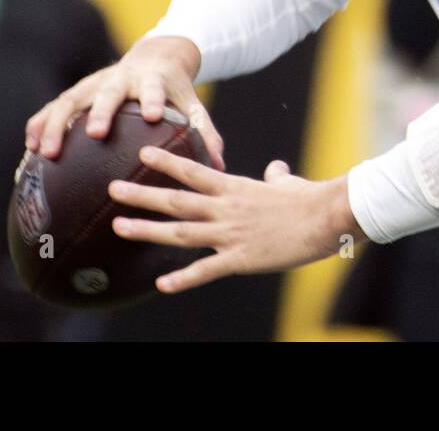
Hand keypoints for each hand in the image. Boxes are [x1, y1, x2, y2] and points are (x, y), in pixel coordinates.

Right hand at [24, 36, 224, 169]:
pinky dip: (40, 126)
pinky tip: (28, 153)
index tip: (152, 115)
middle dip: (101, 111)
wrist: (155, 55)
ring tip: (44, 152)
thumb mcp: (191, 103)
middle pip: (108, 92)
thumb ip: (204, 131)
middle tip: (97, 133)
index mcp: (152, 80)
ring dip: (56, 124)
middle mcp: (120, 78)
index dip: (152, 99)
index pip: (154, 88)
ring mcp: (94, 84)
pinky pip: (53, 109)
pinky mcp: (77, 92)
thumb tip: (221, 164)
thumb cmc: (174, 88)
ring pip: (70, 100)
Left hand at [107, 147, 366, 292]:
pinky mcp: (242, 258)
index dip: (166, 162)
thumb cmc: (310, 198)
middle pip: (176, 200)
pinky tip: (162, 284)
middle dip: (141, 195)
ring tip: (118, 227)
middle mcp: (226, 208)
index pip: (193, 171)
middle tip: (112, 189)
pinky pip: (207, 270)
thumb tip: (276, 169)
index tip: (142, 153)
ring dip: (147, 230)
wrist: (326, 216)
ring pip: (181, 232)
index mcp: (236, 187)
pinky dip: (183, 278)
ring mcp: (231, 233)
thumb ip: (276, 176)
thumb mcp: (288, 183)